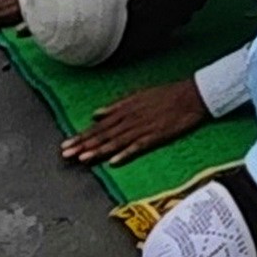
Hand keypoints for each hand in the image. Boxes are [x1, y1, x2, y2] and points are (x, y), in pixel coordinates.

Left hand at [58, 83, 217, 170]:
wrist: (191, 95)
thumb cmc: (165, 94)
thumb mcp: (137, 95)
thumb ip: (115, 106)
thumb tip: (96, 114)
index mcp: (124, 109)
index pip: (97, 126)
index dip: (81, 136)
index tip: (66, 144)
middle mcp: (129, 119)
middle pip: (102, 134)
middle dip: (82, 145)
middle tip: (65, 154)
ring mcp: (142, 128)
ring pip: (115, 141)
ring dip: (98, 150)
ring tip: (82, 159)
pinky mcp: (155, 136)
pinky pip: (137, 147)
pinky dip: (125, 153)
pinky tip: (113, 162)